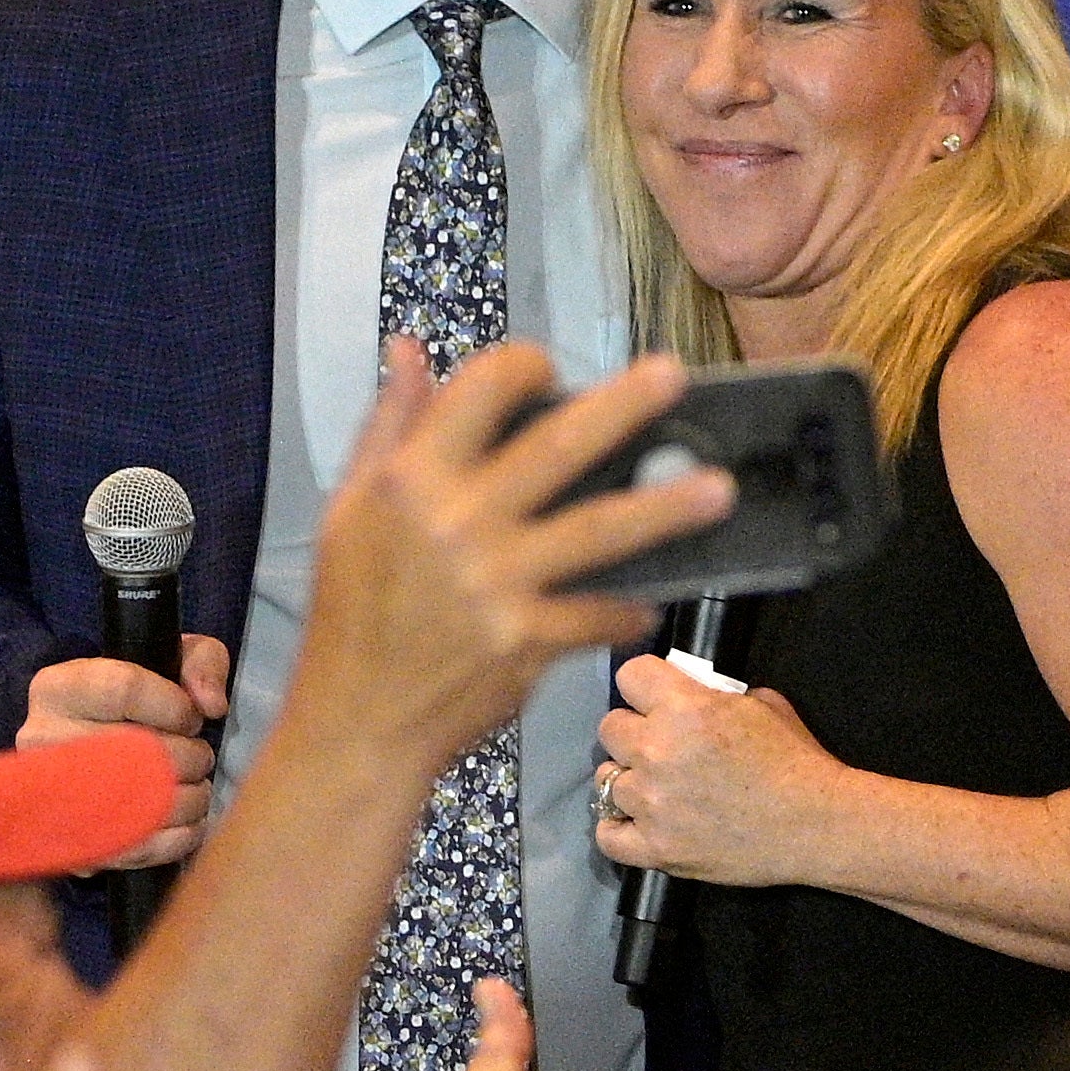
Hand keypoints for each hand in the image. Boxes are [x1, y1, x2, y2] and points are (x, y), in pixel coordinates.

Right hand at [22, 634, 230, 866]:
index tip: (191, 719)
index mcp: (58, 688)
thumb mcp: (171, 659)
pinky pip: (136, 849)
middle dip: (188, 758)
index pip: (124, 689)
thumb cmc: (139, 700)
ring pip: (137, 805)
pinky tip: (191, 822)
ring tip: (197, 788)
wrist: (97, 746)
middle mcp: (42, 741)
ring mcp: (51, 797)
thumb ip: (201, 662)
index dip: (175, 707)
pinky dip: (178, 838)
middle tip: (199, 758)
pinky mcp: (72, 842)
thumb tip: (211, 706)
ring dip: (188, 800)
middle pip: (134, 753)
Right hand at [281, 343, 733, 773]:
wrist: (357, 718)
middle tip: (674, 375)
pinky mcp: (526, 641)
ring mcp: (499, 583)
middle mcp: (459, 523)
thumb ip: (389, 426)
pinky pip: (597, 615)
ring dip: (665, 508)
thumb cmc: (352, 612)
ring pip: (599, 531)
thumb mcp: (348, 509)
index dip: (523, 367)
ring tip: (720, 489)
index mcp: (412, 480)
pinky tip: (648, 599)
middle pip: (558, 447)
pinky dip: (626, 609)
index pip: (482, 392)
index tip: (550, 370)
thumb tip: (411, 351)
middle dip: (624, 406)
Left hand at [592, 656, 841, 888]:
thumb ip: (716, 697)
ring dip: (630, 781)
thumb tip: (692, 696)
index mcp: (685, 708)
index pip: (630, 676)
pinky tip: (638, 823)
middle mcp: (658, 751)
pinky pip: (607, 836)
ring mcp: (652, 803)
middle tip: (659, 747)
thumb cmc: (796, 761)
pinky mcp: (657, 848)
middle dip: (633, 733)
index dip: (644, 686)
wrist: (818, 824)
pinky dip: (619, 829)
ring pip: (606, 781)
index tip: (656, 699)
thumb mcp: (762, 704)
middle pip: (610, 728)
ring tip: (658, 790)